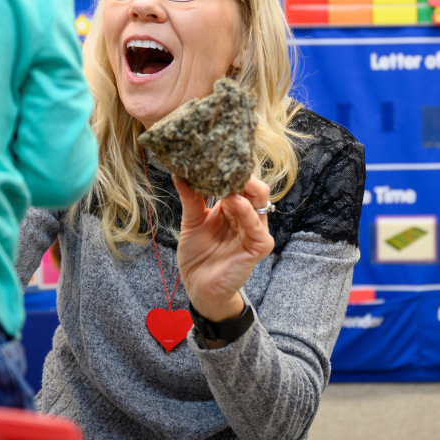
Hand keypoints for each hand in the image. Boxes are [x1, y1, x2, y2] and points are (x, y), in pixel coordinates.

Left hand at [175, 174, 273, 323]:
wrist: (198, 286)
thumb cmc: (198, 255)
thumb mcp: (192, 221)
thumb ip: (191, 197)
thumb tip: (179, 171)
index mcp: (234, 207)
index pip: (241, 182)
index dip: (232, 168)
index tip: (216, 152)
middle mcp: (249, 216)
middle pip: (255, 187)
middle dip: (243, 173)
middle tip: (225, 161)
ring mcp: (256, 231)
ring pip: (259, 201)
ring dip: (244, 188)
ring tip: (228, 178)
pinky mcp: (259, 247)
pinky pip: (257, 226)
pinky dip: (246, 212)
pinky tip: (234, 202)